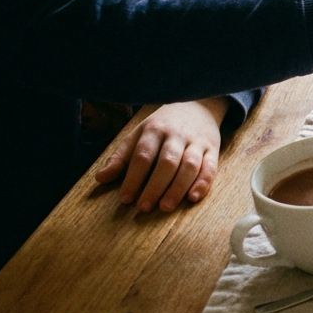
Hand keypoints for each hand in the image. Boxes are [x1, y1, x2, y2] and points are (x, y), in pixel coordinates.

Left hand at [94, 97, 225, 212]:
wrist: (197, 105)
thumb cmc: (162, 126)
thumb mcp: (139, 135)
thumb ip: (121, 157)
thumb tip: (100, 179)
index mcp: (154, 130)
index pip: (143, 156)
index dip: (133, 178)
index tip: (125, 199)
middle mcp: (177, 135)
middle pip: (167, 162)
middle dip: (155, 186)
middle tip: (144, 207)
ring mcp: (197, 141)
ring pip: (189, 166)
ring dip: (178, 188)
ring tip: (166, 207)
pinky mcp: (213, 148)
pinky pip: (210, 167)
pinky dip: (203, 183)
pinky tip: (193, 197)